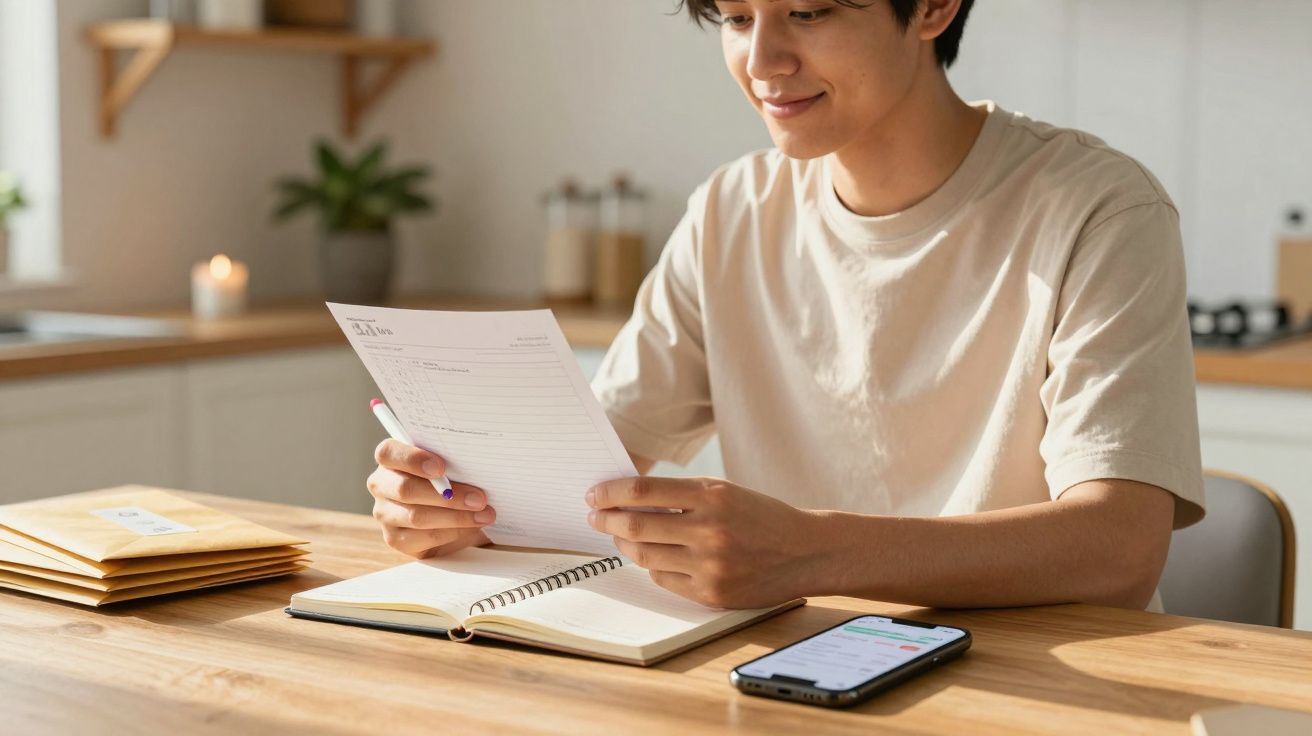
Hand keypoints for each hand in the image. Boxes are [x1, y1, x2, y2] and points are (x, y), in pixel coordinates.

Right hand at [366, 439, 493, 557]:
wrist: (452, 514)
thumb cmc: (451, 480)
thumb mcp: (451, 465)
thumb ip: (454, 461)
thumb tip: (478, 465)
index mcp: (390, 458)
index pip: (388, 452)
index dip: (413, 459)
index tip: (441, 467)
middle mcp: (381, 485)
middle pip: (405, 488)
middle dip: (447, 495)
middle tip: (480, 498)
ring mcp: (384, 513)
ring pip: (416, 516)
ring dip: (456, 516)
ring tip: (484, 514)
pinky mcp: (395, 538)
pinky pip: (423, 537)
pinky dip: (452, 532)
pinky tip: (470, 527)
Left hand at [585, 476, 820, 608]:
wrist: (807, 551)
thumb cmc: (761, 516)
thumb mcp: (725, 492)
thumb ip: (680, 495)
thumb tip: (626, 500)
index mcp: (713, 496)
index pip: (644, 492)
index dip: (611, 493)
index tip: (594, 494)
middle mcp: (710, 530)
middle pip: (636, 526)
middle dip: (607, 520)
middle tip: (594, 516)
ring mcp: (711, 566)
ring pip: (645, 556)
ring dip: (624, 545)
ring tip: (619, 537)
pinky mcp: (712, 594)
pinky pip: (664, 580)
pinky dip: (653, 566)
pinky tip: (654, 557)